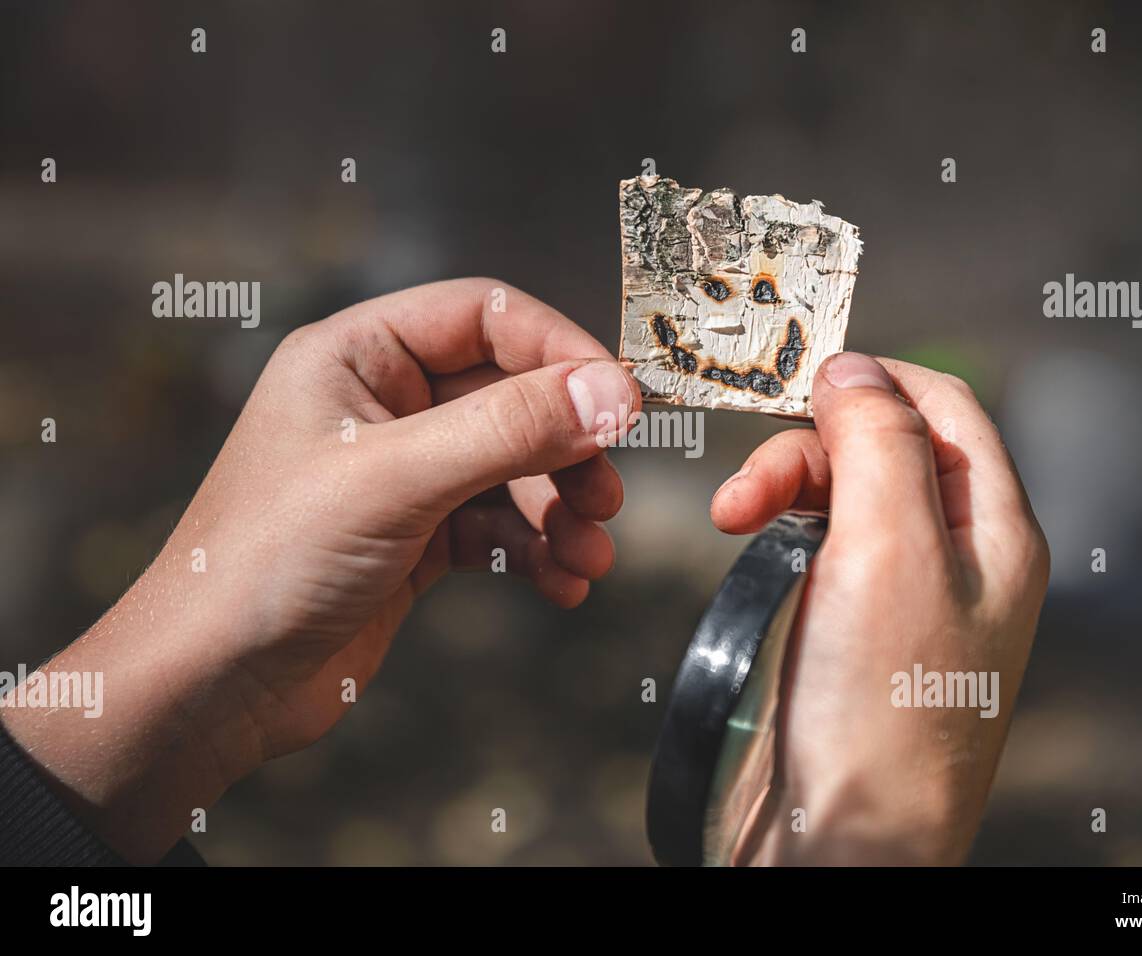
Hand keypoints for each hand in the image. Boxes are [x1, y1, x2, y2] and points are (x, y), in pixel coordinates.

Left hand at [0, 278, 639, 861]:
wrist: (211, 689)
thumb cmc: (267, 564)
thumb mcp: (396, 481)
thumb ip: (508, 429)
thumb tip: (612, 392)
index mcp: (356, 356)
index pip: (484, 317)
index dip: (559, 351)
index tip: (621, 402)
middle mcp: (381, 406)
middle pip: (510, 396)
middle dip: (567, 447)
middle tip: (608, 495)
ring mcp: (399, 475)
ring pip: (513, 468)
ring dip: (561, 510)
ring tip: (590, 556)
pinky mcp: (413, 539)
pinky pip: (498, 527)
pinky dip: (537, 552)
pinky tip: (563, 584)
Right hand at [711, 352, 1049, 864]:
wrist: (843, 840)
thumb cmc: (882, 708)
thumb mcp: (889, 550)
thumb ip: (877, 443)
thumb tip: (852, 365)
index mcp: (995, 531)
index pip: (947, 407)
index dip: (878, 376)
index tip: (802, 373)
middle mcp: (955, 556)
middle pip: (882, 447)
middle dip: (809, 447)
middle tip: (748, 483)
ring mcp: (899, 594)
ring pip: (839, 494)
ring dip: (781, 486)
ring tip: (732, 518)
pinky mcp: (845, 627)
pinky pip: (812, 546)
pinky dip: (773, 531)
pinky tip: (745, 547)